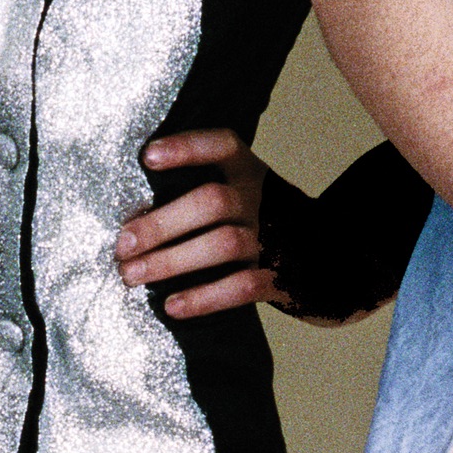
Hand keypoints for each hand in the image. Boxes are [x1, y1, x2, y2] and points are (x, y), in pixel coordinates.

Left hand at [112, 129, 277, 319]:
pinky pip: (241, 287)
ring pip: (222, 244)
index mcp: (250, 172)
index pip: (222, 146)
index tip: (148, 157)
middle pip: (212, 201)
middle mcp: (262, 200)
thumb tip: (133, 220)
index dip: (186, 148)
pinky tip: (172, 306)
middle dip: (162, 223)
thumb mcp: (245, 192)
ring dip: (171, 261)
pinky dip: (204, 297)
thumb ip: (202, 194)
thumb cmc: (265, 222)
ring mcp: (274, 240)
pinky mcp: (280, 278)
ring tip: (132, 276)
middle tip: (123, 245)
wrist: (330, 257)